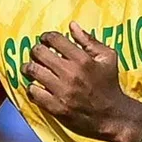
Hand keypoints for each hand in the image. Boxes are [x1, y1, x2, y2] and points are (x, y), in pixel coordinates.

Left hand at [22, 22, 141, 141]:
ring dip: (29, 68)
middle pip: (39, 52)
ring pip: (33, 71)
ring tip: (31, 69)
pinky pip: (33, 92)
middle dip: (35, 51)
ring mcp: (62, 91)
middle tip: (37, 54)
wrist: (112, 116)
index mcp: (83, 59)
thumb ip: (89, 40)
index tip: (44, 40)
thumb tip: (72, 25)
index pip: (54, 39)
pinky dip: (32, 88)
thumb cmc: (109, 84)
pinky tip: (36, 87)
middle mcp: (70, 73)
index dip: (46, 37)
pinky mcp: (56, 107)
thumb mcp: (108, 58)